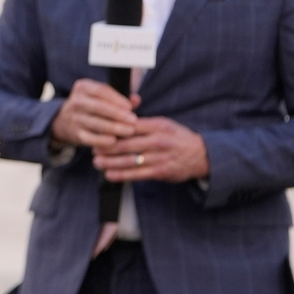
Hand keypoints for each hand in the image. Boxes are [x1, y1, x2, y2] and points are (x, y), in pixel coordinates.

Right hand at [51, 79, 139, 149]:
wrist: (67, 120)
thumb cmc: (93, 105)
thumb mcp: (102, 96)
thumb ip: (120, 97)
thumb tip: (136, 99)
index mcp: (83, 87)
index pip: (100, 90)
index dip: (116, 98)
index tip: (129, 106)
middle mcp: (76, 101)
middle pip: (98, 107)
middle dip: (117, 114)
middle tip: (133, 121)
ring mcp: (74, 118)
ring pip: (95, 123)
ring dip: (114, 128)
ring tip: (129, 131)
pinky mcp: (76, 133)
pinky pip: (90, 138)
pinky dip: (102, 141)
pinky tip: (115, 142)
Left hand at [93, 116, 208, 182]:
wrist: (201, 156)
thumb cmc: (177, 138)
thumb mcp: (163, 124)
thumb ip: (142, 123)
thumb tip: (118, 118)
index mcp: (157, 125)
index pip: (130, 125)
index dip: (112, 129)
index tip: (98, 130)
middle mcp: (158, 141)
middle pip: (127, 143)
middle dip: (107, 147)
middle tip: (92, 148)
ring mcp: (160, 157)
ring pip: (130, 160)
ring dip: (111, 162)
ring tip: (97, 162)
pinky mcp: (161, 172)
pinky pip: (138, 174)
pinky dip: (122, 175)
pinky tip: (110, 175)